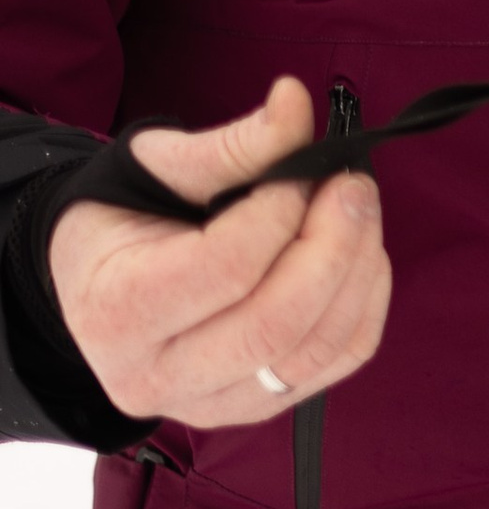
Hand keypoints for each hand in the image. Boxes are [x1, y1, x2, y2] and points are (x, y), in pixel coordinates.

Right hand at [48, 76, 390, 433]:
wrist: (104, 282)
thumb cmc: (127, 217)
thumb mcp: (156, 168)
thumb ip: (230, 143)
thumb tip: (294, 100)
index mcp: (116, 311)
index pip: (225, 268)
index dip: (280, 211)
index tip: (302, 168)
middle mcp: (154, 376)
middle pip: (274, 325)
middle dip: (334, 246)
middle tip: (353, 186)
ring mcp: (206, 404)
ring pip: (312, 353)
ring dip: (358, 274)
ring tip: (359, 211)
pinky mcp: (254, 407)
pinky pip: (335, 365)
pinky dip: (365, 306)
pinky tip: (361, 256)